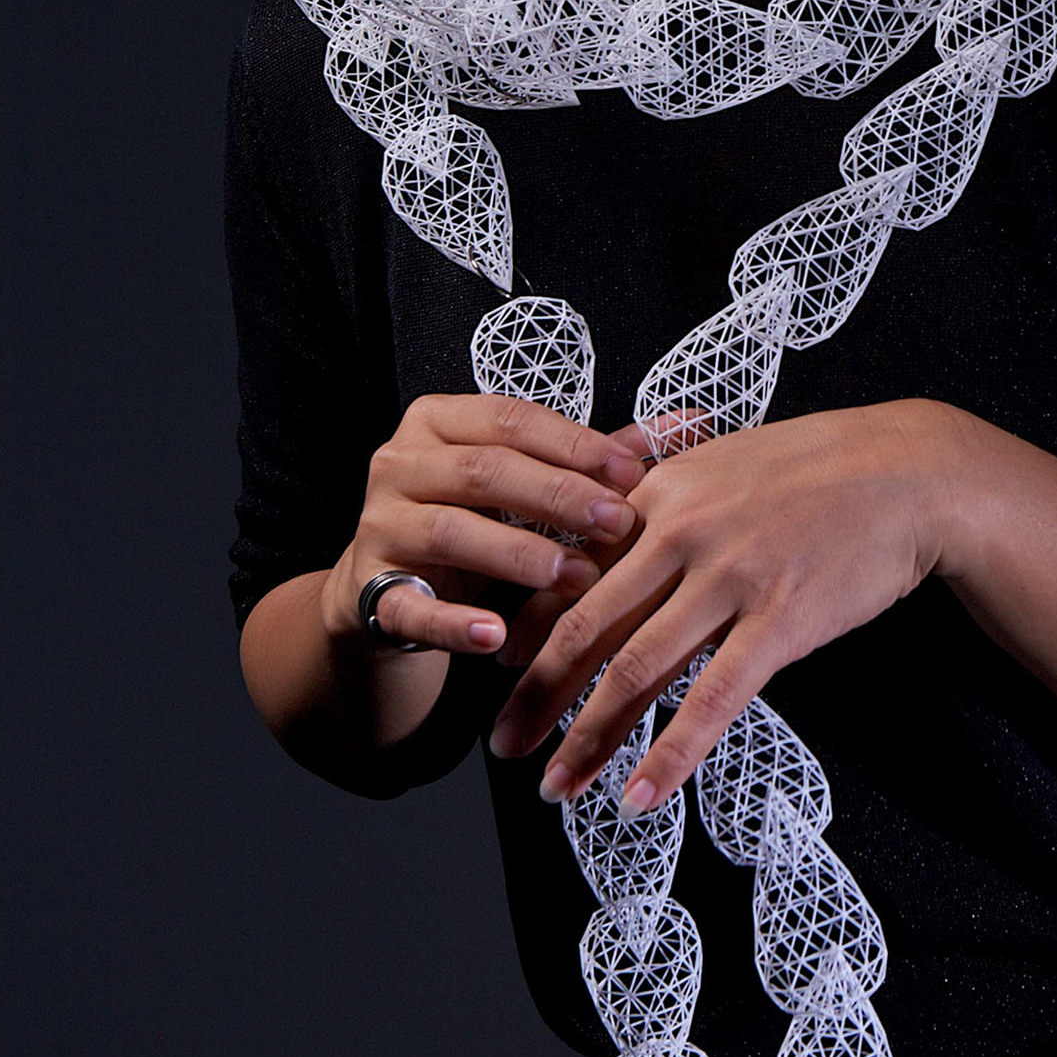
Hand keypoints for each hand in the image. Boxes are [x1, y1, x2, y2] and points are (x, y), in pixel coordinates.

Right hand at [321, 392, 647, 660]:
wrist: (394, 591)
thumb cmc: (480, 523)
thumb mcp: (530, 486)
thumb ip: (598, 458)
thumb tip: (689, 424)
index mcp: (440, 421)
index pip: (513, 420)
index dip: (575, 445)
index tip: (633, 473)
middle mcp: (400, 463)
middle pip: (485, 471)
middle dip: (558, 497)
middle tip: (618, 523)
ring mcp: (379, 525)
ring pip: (450, 531)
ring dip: (521, 556)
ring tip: (579, 578)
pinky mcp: (368, 590)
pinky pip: (410, 606)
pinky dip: (454, 623)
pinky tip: (497, 636)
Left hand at [487, 399, 955, 810]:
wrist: (905, 471)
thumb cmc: (813, 469)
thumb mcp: (719, 464)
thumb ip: (659, 503)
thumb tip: (604, 549)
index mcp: (657, 495)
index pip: (570, 572)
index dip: (526, 632)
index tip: (497, 675)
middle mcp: (680, 534)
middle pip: (585, 629)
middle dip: (536, 697)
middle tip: (504, 747)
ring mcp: (729, 577)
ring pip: (636, 671)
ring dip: (588, 737)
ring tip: (558, 786)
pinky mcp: (780, 619)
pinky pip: (713, 700)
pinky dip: (670, 754)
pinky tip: (640, 795)